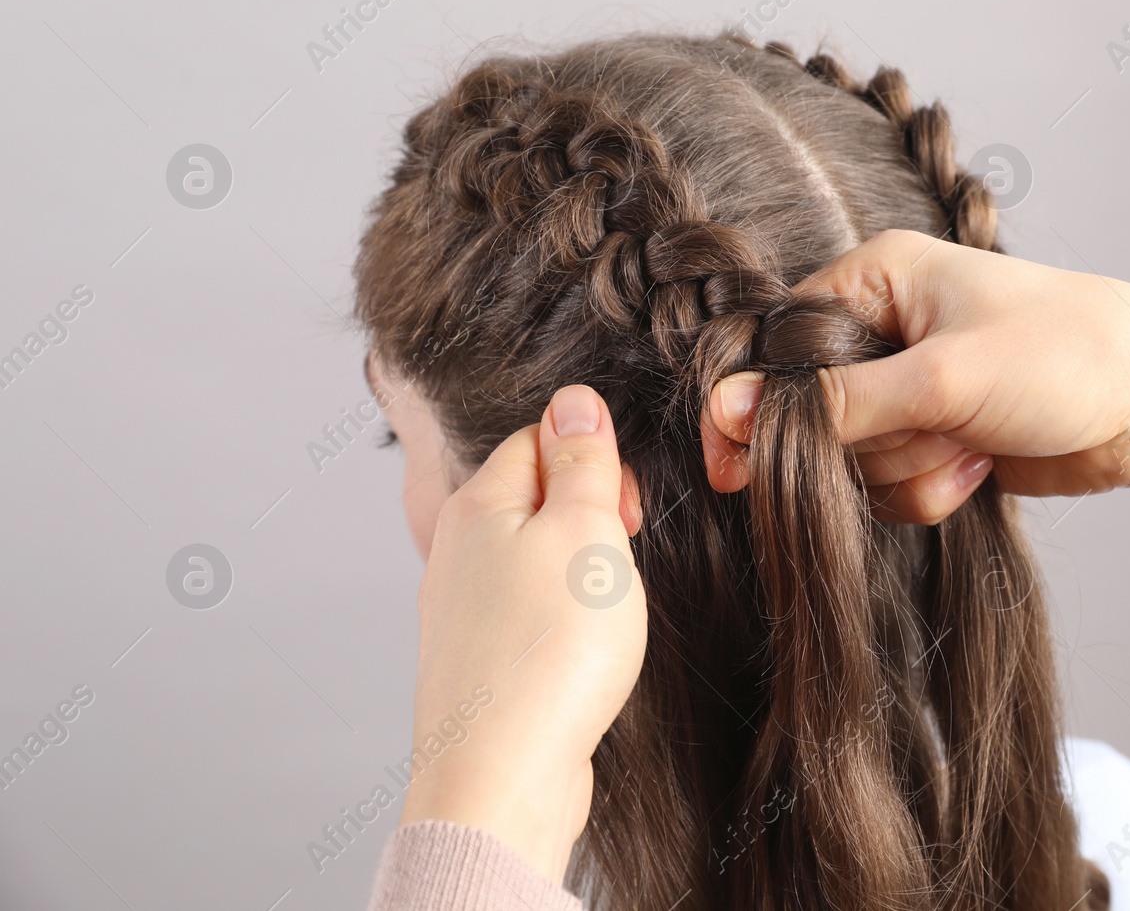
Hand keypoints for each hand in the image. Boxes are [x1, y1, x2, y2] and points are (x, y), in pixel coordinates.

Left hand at [399, 385, 646, 883]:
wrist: (501, 778)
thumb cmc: (549, 654)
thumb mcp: (585, 532)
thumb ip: (582, 462)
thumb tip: (573, 400)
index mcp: (476, 505)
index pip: (538, 439)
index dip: (593, 464)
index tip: (624, 511)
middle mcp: (455, 553)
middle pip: (536, 500)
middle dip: (592, 521)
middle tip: (622, 563)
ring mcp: (462, 613)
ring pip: (535, 561)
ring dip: (582, 577)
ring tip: (605, 616)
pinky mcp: (478, 666)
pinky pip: (529, 617)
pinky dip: (564, 625)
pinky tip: (581, 657)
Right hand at [701, 230, 1129, 519]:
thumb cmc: (1066, 356)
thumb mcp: (942, 377)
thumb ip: (835, 402)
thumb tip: (734, 412)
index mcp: (877, 278)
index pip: (778, 345)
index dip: (757, 406)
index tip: (734, 463)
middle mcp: (886, 329)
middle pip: (814, 413)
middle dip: (871, 441)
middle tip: (935, 426)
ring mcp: (912, 388)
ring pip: (854, 459)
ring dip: (910, 468)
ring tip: (973, 440)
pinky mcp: (938, 437)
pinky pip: (894, 484)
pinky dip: (932, 487)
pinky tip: (982, 463)